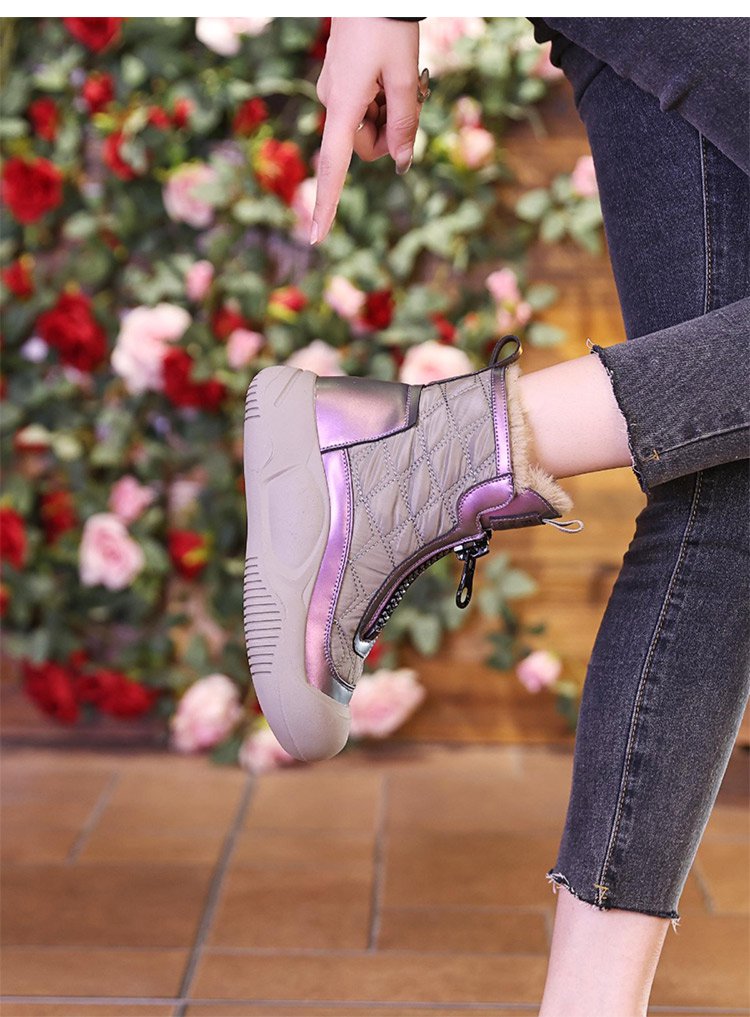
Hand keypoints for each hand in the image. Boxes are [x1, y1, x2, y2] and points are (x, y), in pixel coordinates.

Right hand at [311, 17, 420, 244]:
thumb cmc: (388, 26)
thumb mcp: (404, 77)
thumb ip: (404, 125)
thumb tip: (402, 165)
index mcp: (342, 105)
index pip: (333, 166)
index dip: (326, 204)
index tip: (316, 238)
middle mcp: (332, 103)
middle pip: (366, 147)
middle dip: (390, 135)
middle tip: (410, 97)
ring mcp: (334, 93)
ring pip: (368, 128)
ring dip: (389, 114)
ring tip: (398, 78)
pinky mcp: (341, 83)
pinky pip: (365, 108)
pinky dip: (382, 100)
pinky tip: (387, 71)